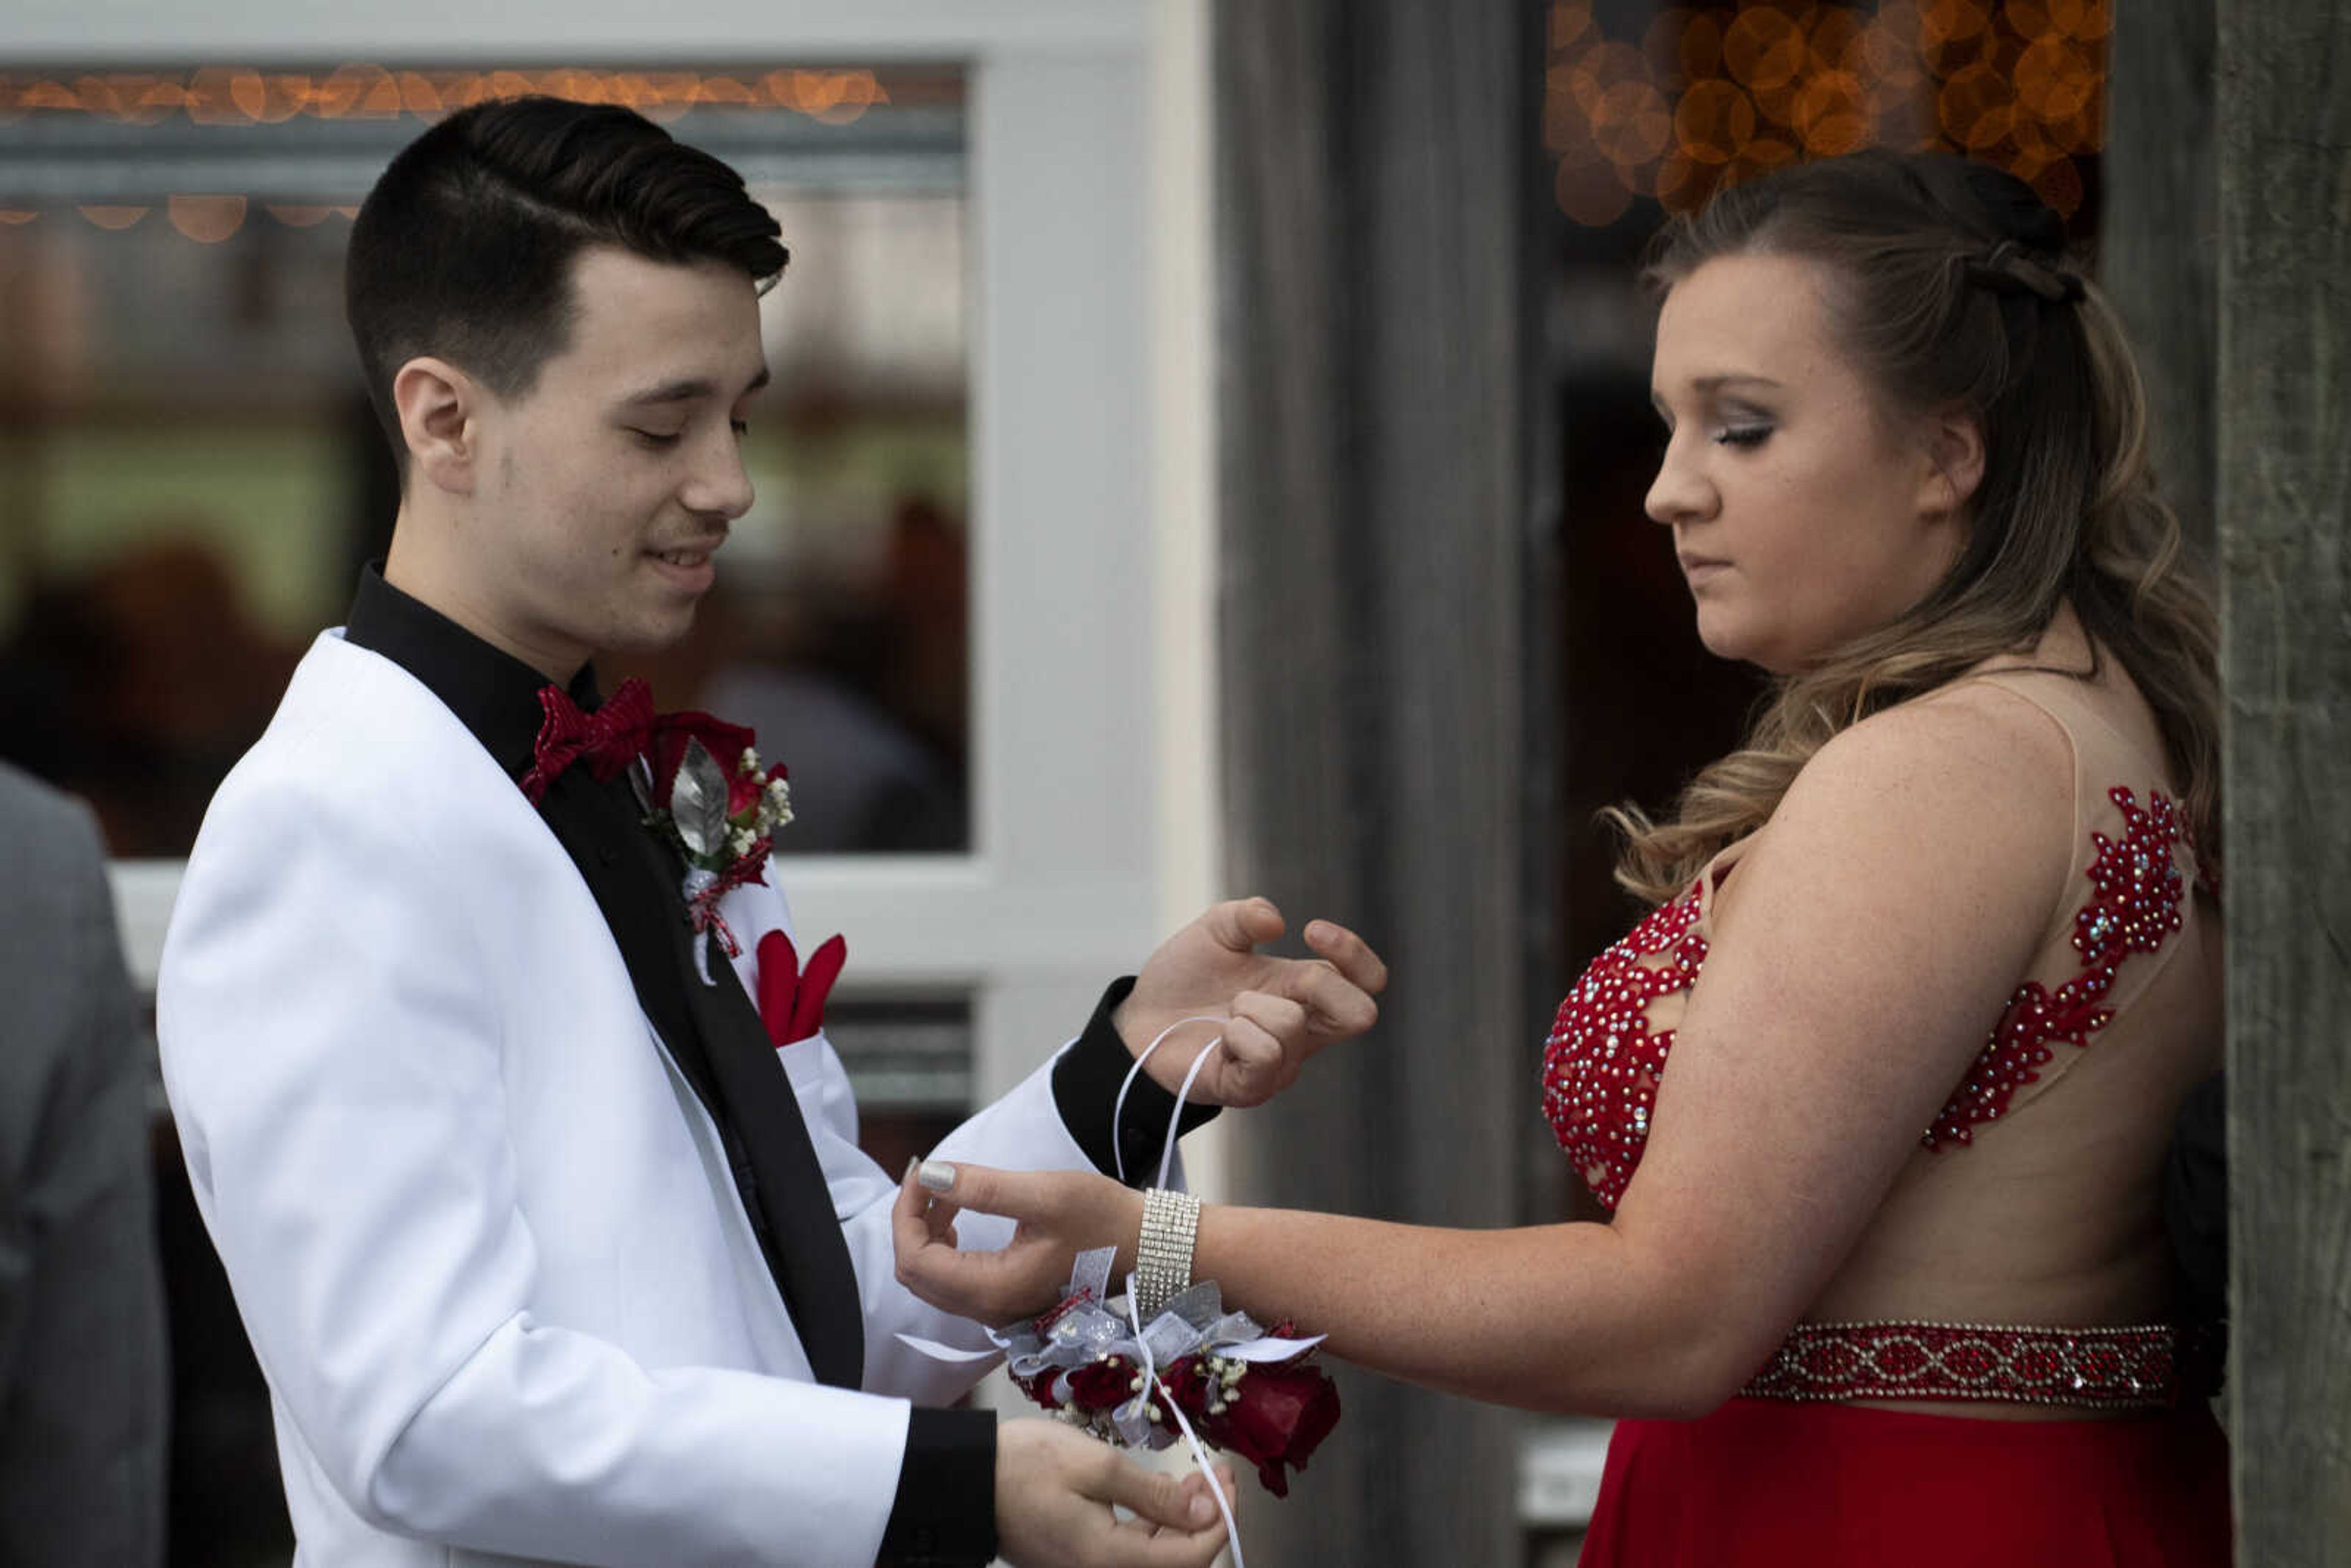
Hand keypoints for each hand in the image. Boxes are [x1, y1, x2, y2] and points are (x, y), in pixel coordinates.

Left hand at [895, 1160, 1142, 1324]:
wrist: (1147, 1248)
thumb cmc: (1104, 1220)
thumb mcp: (1044, 1194)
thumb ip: (983, 1187)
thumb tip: (931, 1174)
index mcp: (994, 1289)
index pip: (916, 1258)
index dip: (907, 1211)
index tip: (923, 1169)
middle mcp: (989, 1310)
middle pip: (916, 1273)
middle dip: (912, 1220)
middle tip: (931, 1176)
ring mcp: (996, 1310)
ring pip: (931, 1278)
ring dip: (927, 1231)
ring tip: (949, 1191)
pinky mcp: (1005, 1299)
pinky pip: (952, 1279)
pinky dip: (944, 1244)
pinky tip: (959, 1214)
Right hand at [995, 1418, 1233, 1567]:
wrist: (964, 1479)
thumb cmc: (1026, 1465)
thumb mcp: (1096, 1466)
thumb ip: (1154, 1494)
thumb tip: (1205, 1511)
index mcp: (1110, 1559)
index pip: (1190, 1557)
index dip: (1220, 1520)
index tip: (1228, 1478)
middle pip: (1176, 1563)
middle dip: (1206, 1519)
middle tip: (1217, 1472)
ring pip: (1155, 1558)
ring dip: (1183, 1522)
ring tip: (1195, 1476)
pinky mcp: (1077, 1560)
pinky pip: (1131, 1553)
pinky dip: (1155, 1526)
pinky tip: (1161, 1494)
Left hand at [1120, 898, 1386, 1105]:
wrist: (1137, 1020)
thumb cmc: (1183, 980)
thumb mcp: (1212, 931)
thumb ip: (1244, 916)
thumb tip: (1277, 922)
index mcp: (1304, 989)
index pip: (1367, 981)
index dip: (1354, 953)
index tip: (1312, 930)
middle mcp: (1303, 1030)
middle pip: (1360, 1014)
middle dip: (1321, 985)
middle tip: (1278, 977)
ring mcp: (1281, 1063)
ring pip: (1293, 1025)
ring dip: (1250, 1007)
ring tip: (1227, 1011)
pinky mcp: (1253, 1087)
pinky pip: (1266, 1054)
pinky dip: (1238, 1034)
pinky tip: (1220, 1037)